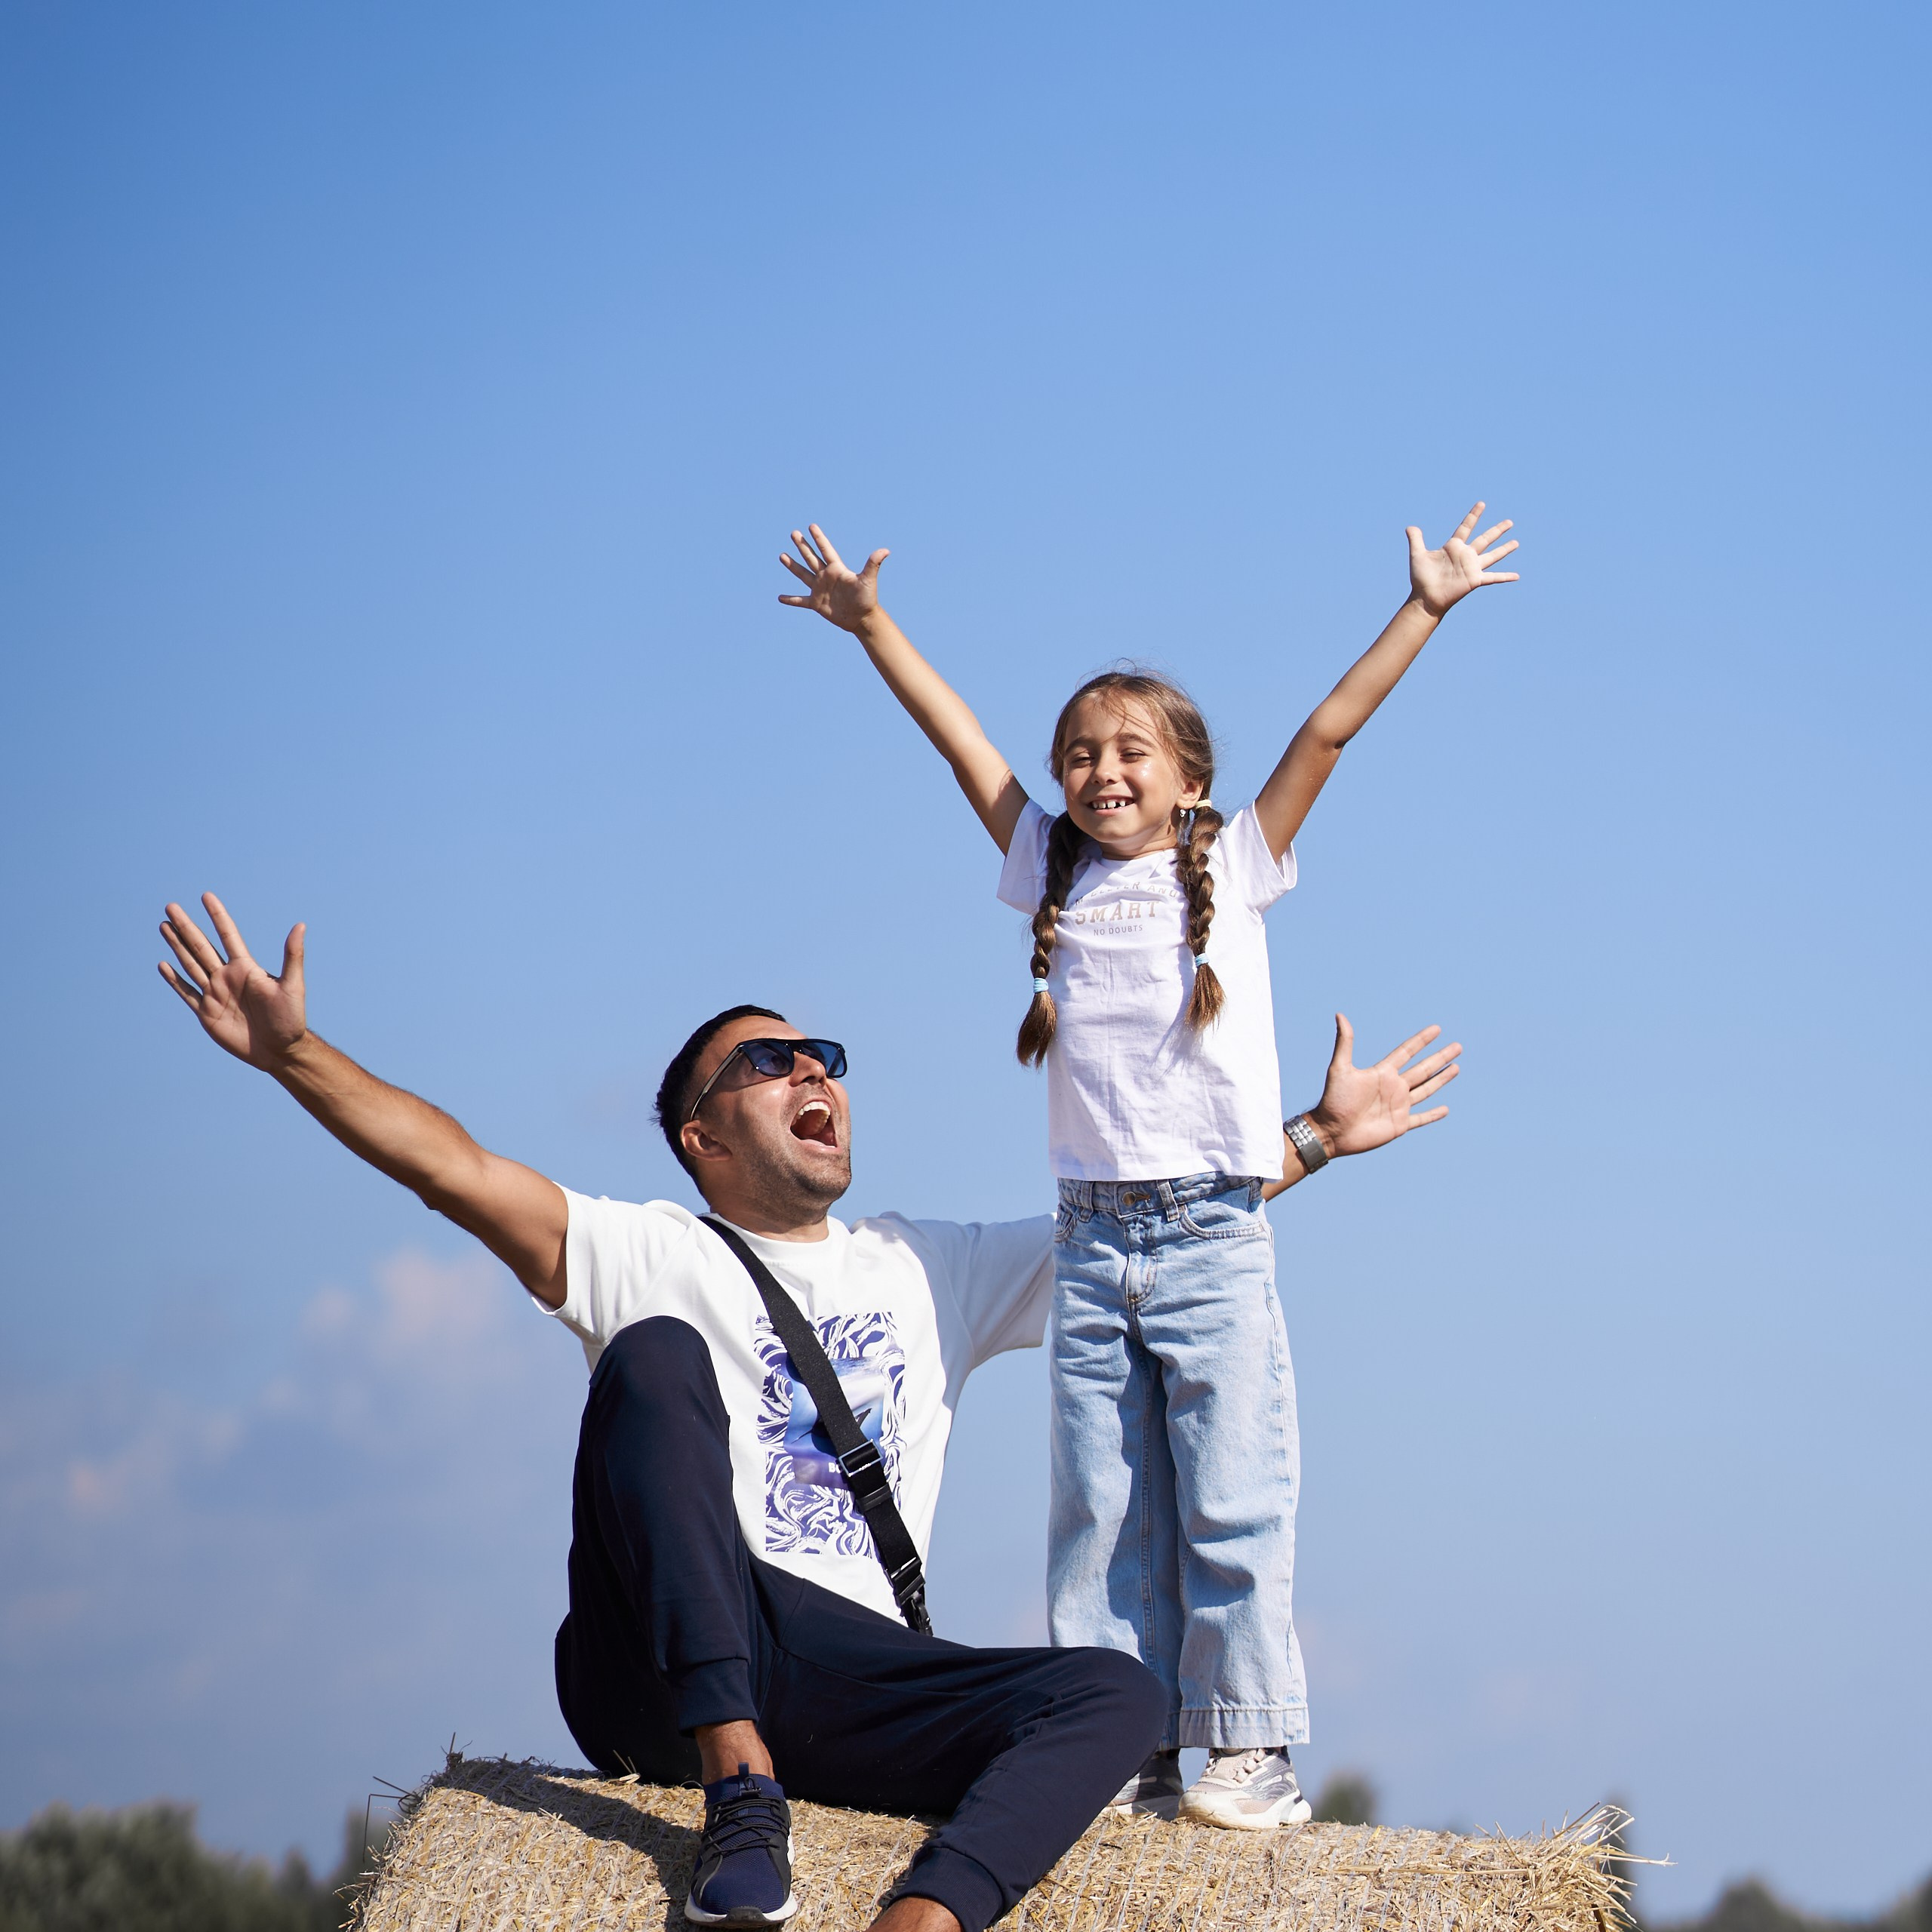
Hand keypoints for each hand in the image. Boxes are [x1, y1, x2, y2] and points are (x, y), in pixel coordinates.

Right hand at [158, 893, 306, 1070]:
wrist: (279, 1050)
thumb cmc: (291, 1018)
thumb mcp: (293, 985)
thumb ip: (293, 955)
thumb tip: (300, 925)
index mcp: (246, 968)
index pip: (228, 935)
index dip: (218, 916)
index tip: (206, 895)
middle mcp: (227, 977)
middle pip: (202, 946)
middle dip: (186, 927)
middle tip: (171, 907)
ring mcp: (215, 994)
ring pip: (191, 964)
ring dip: (177, 946)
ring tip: (164, 926)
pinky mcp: (207, 1013)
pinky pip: (187, 993)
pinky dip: (175, 979)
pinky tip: (164, 964)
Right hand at [777, 524, 889, 632]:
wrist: (862, 619)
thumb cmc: (867, 598)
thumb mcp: (868, 580)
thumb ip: (873, 564)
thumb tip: (885, 550)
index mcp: (837, 569)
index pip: (826, 549)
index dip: (819, 538)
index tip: (811, 526)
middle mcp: (826, 577)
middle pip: (811, 558)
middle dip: (802, 546)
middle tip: (793, 533)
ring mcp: (820, 589)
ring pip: (803, 574)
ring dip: (792, 566)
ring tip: (782, 556)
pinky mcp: (816, 604)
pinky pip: (800, 601)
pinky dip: (791, 600)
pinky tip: (780, 598)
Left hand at [1306, 1014, 1459, 1157]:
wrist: (1331, 1131)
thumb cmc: (1334, 1100)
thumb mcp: (1340, 1069)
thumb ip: (1344, 1043)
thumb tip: (1340, 1015)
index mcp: (1383, 1073)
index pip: (1407, 1052)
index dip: (1421, 1040)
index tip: (1437, 1029)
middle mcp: (1393, 1087)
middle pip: (1423, 1069)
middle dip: (1440, 1058)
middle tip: (1457, 1046)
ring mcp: (1398, 1106)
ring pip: (1426, 1090)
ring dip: (1441, 1079)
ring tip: (1456, 1067)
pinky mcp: (1399, 1125)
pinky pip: (1420, 1118)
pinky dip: (1433, 1115)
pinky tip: (1445, 1109)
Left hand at [1405, 502, 1519, 617]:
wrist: (1426, 597)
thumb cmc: (1421, 578)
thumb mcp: (1418, 555)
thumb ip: (1416, 540)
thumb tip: (1410, 527)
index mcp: (1453, 547)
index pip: (1466, 527)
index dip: (1474, 515)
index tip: (1482, 504)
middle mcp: (1465, 555)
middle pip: (1485, 539)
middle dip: (1497, 530)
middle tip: (1509, 521)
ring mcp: (1472, 567)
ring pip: (1493, 555)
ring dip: (1505, 549)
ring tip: (1516, 542)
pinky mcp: (1475, 580)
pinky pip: (1493, 577)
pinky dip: (1505, 577)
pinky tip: (1517, 576)